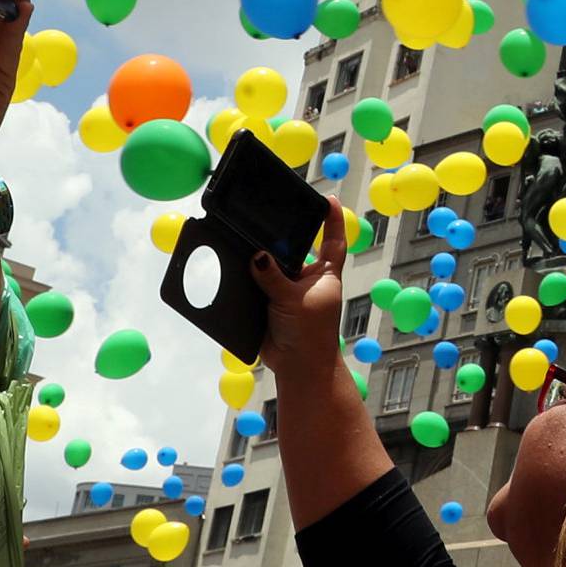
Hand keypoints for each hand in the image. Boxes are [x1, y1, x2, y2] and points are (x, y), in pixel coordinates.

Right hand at [252, 195, 345, 381]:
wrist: (298, 368)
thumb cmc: (310, 333)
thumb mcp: (294, 299)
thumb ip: (274, 275)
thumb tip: (257, 255)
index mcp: (326, 274)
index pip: (333, 240)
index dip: (332, 219)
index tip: (328, 198)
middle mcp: (307, 279)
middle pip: (295, 249)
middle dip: (282, 237)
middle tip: (267, 214)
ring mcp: (287, 291)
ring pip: (272, 267)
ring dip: (260, 261)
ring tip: (243, 239)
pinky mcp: (269, 304)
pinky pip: (256, 285)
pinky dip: (246, 279)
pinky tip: (232, 266)